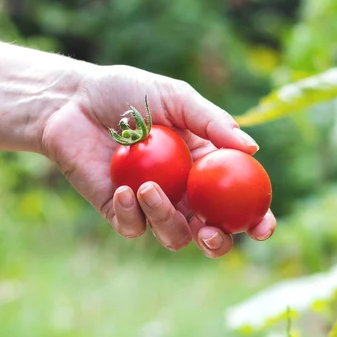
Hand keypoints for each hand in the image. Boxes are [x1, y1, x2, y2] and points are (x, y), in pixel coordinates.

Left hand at [39, 64, 275, 257]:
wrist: (72, 102)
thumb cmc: (127, 93)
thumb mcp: (176, 98)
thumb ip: (213, 123)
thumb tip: (253, 148)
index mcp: (206, 168)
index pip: (240, 202)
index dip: (257, 220)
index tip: (263, 226)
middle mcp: (184, 193)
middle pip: (212, 234)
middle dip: (218, 244)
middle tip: (210, 233)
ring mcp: (152, 205)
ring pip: (174, 237)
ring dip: (166, 220)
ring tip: (147, 189)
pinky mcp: (119, 211)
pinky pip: (134, 228)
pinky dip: (132, 213)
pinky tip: (125, 189)